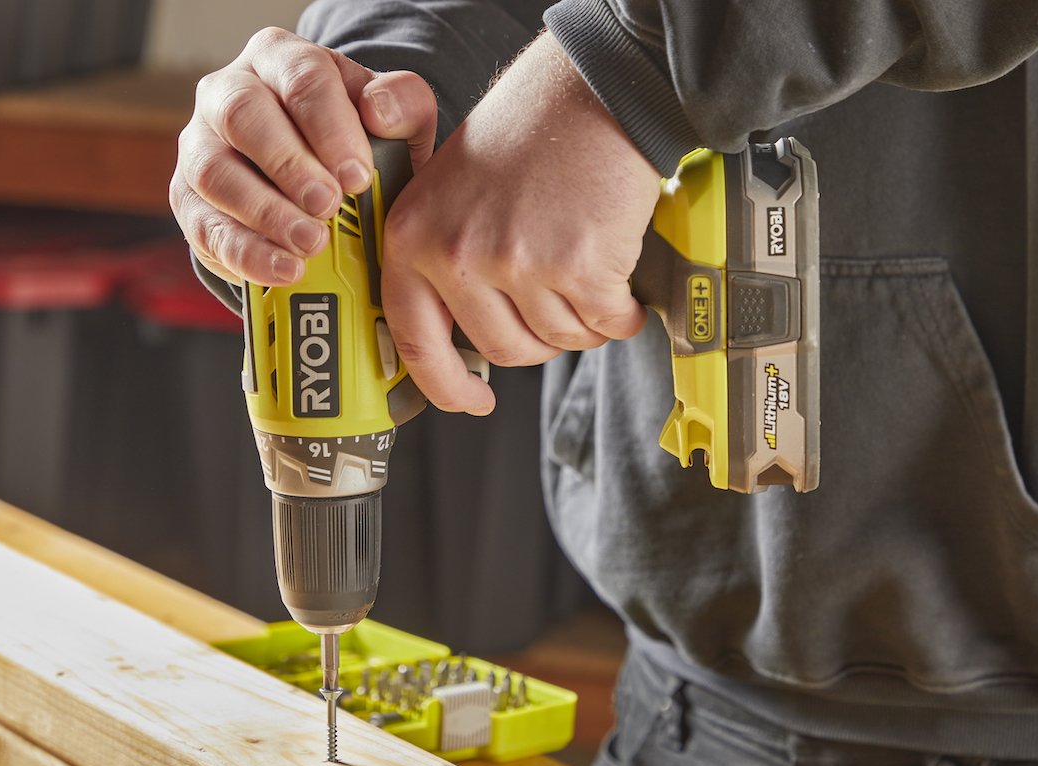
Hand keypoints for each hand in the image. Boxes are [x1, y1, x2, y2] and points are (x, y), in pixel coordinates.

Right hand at [170, 27, 437, 285]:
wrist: (326, 187)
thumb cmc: (359, 144)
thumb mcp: (396, 120)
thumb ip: (404, 103)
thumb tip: (379, 110)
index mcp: (280, 59)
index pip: (300, 77)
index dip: (330, 127)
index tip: (357, 174)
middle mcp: (229, 92)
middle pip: (242, 114)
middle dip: (288, 164)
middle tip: (329, 205)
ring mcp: (200, 146)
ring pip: (214, 173)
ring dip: (266, 213)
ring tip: (312, 243)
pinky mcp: (189, 201)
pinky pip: (206, 227)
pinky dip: (247, 254)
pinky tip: (286, 269)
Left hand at [381, 32, 660, 414]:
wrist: (589, 93)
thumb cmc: (526, 133)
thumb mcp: (450, 192)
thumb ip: (443, 261)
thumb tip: (457, 337)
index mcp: (415, 238)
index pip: (416, 341)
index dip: (446, 386)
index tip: (472, 400)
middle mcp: (459, 254)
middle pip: (503, 349)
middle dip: (539, 341)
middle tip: (558, 308)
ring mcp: (518, 263)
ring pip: (559, 339)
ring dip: (583, 323)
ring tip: (590, 277)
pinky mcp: (578, 266)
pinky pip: (606, 323)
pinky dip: (621, 313)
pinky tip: (621, 282)